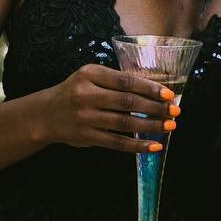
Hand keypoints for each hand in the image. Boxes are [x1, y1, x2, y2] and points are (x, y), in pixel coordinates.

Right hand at [39, 64, 179, 152]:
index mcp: (90, 74)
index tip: (168, 94)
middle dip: (155, 107)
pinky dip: (137, 145)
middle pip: (128, 102)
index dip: (149, 88)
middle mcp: (86, 95)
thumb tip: (153, 90)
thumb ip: (115, 81)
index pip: (126, 81)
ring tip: (169, 126)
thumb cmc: (76, 92)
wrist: (45, 114)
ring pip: (125, 123)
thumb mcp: (90, 77)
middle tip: (175, 111)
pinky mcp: (87, 136)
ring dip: (151, 125)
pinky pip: (117, 142)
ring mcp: (86, 117)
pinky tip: (154, 146)